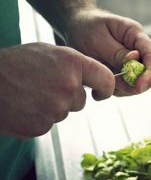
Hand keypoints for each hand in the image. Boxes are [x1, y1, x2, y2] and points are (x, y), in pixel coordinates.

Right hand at [0, 42, 114, 138]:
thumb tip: (92, 78)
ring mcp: (55, 109)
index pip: (106, 79)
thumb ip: (74, 65)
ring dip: (53, 107)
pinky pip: (48, 123)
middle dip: (69, 96)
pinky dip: (39, 118)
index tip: (102, 91)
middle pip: (81, 100)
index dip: (106, 87)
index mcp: (72, 63)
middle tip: (45, 86)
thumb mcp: (49, 52)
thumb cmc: (15, 63)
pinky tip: (25, 106)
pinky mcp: (41, 126)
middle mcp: (68, 86)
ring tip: (32, 94)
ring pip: (65, 112)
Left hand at [65, 9, 150, 95]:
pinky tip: (98, 81)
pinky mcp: (122, 73)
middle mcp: (137, 50)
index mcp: (135, 35)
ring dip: (120, 88)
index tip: (139, 86)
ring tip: (99, 78)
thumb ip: (116, 52)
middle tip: (112, 85)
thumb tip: (133, 61)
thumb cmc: (86, 26)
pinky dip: (112, 89)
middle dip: (134, 85)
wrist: (75, 27)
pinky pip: (123, 88)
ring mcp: (131, 63)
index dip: (150, 74)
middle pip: (149, 74)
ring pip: (136, 84)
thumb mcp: (98, 38)